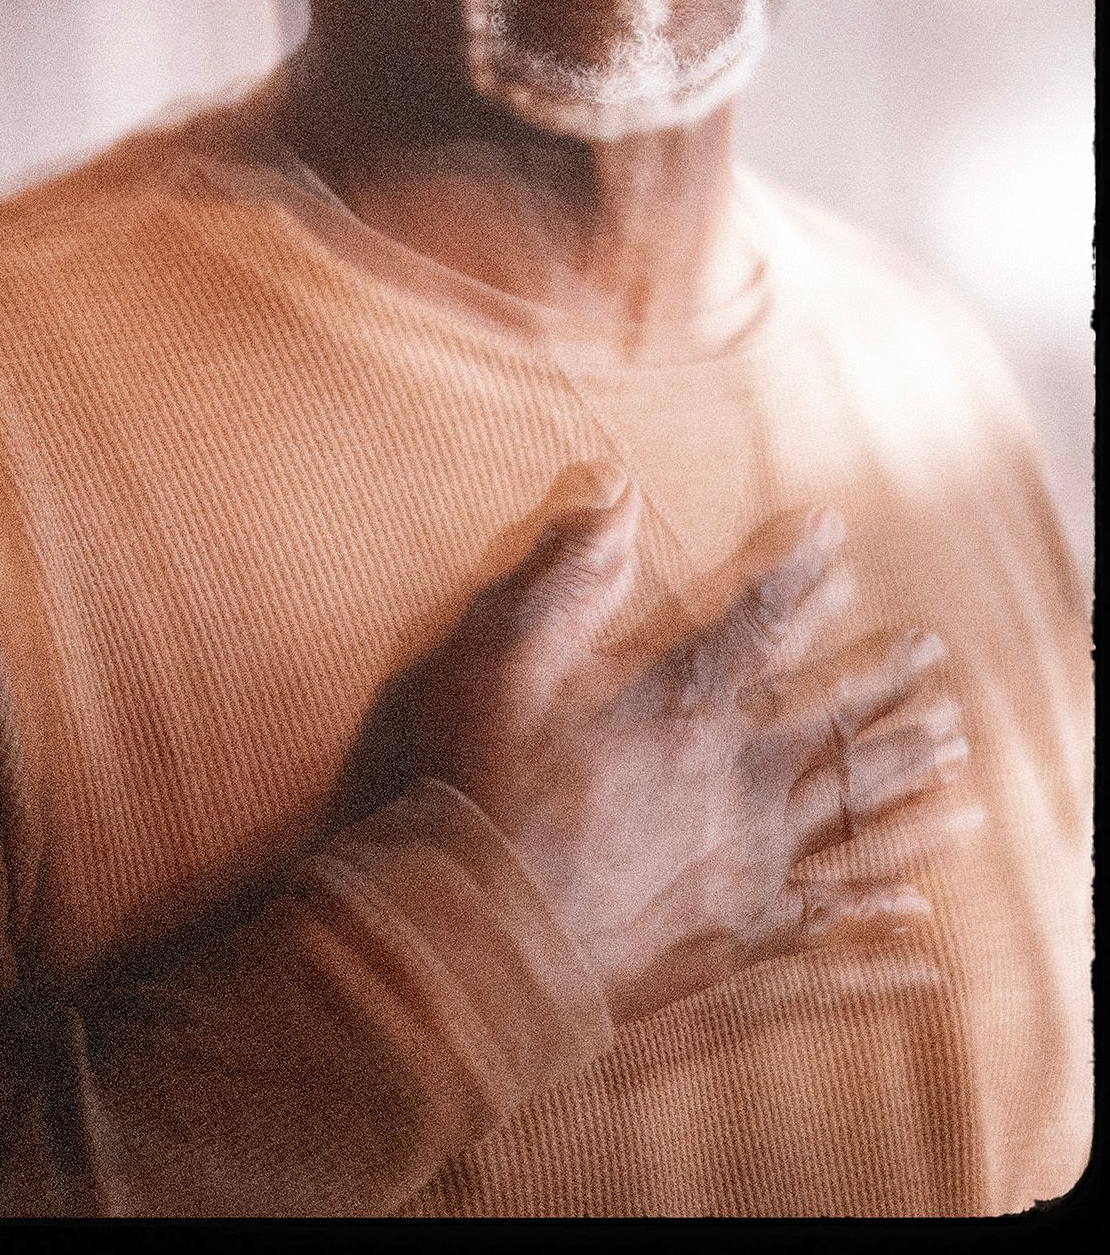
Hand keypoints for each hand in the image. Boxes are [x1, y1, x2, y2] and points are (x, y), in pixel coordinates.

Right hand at [415, 461, 968, 1023]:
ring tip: (956, 747)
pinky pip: (828, 912)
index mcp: (680, 708)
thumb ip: (564, 577)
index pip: (756, 622)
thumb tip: (614, 494)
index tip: (839, 537)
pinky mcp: (737, 934)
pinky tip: (921, 902)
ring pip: (850, 808)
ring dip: (906, 772)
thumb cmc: (482, 791)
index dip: (801, 574)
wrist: (479, 942)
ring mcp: (744, 863)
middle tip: (934, 653)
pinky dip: (878, 903)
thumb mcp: (500, 659)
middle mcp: (733, 779)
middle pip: (831, 717)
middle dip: (886, 677)